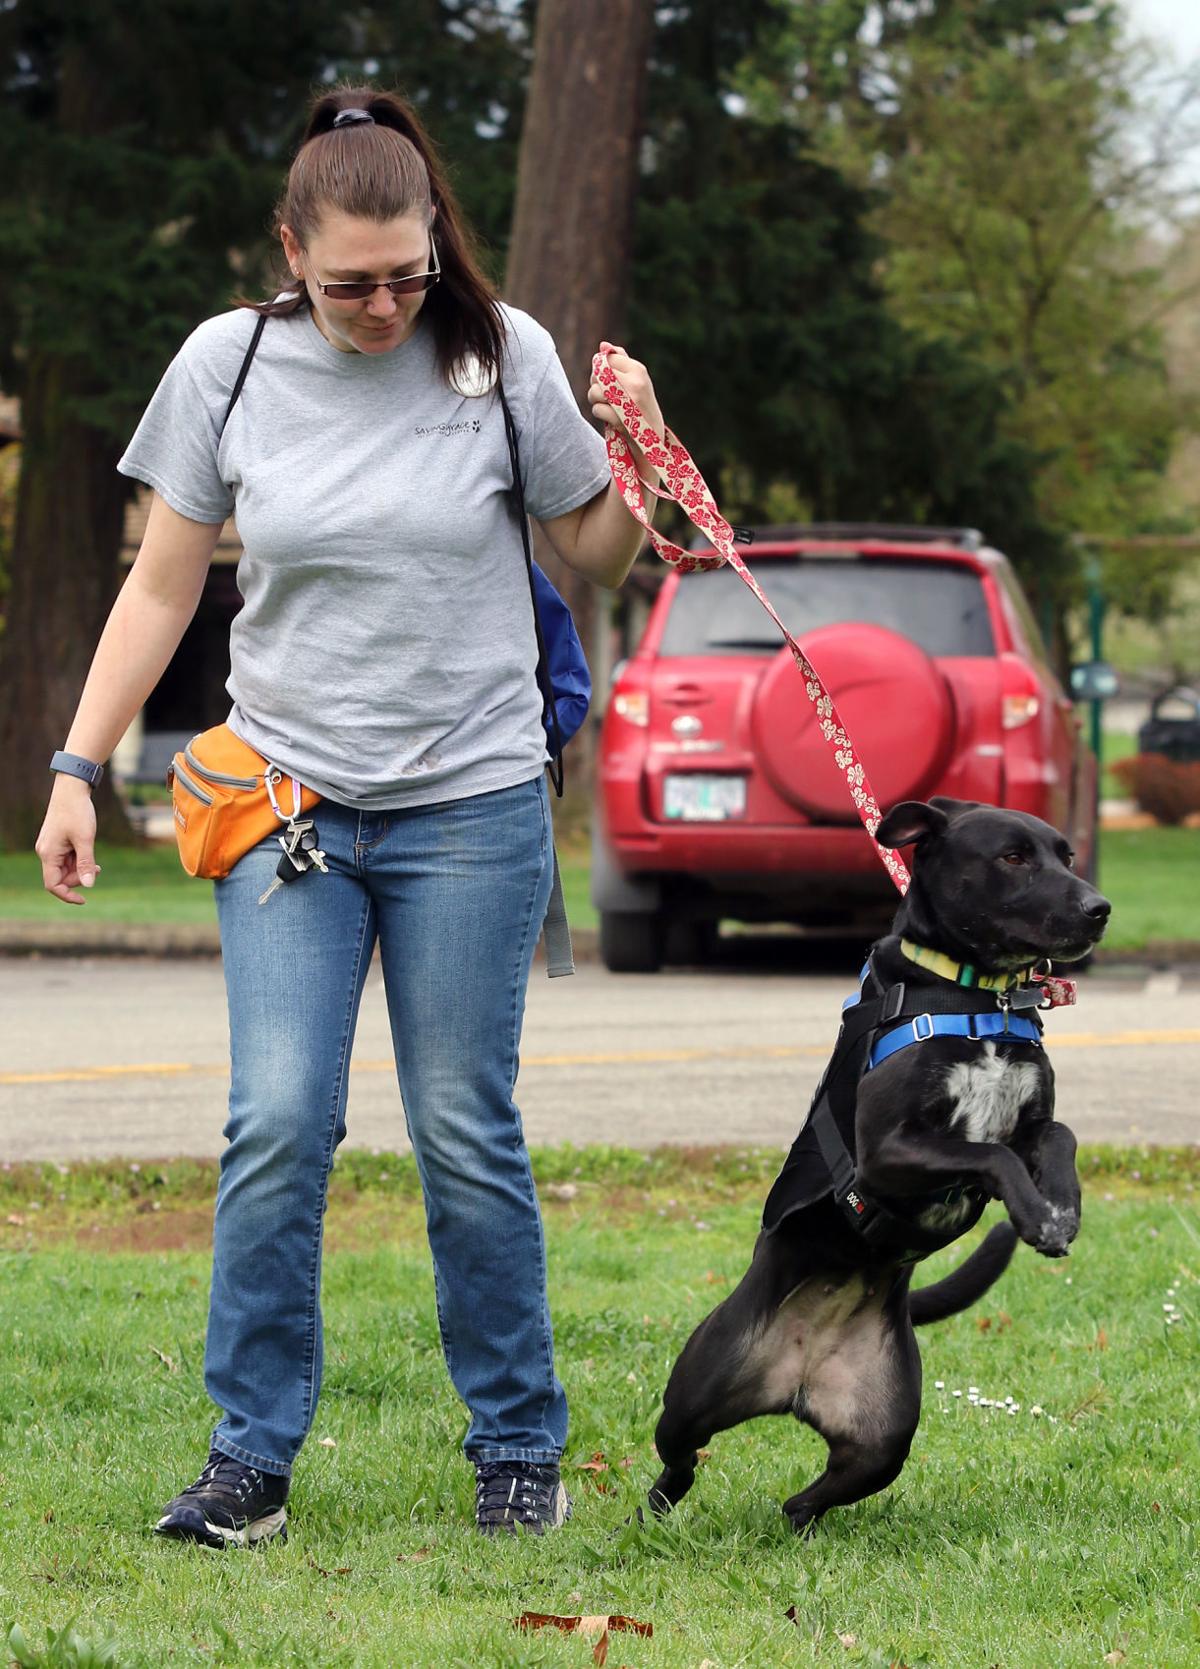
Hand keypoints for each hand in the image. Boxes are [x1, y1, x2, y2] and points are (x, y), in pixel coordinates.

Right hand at [35, 781, 100, 904]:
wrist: (72, 788)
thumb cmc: (77, 812)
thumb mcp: (85, 839)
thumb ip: (86, 863)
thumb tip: (89, 886)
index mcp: (48, 854)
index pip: (53, 885)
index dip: (67, 895)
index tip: (84, 899)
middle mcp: (45, 852)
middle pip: (61, 877)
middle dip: (79, 877)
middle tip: (97, 868)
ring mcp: (50, 847)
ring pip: (65, 868)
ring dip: (80, 868)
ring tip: (94, 858)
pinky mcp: (57, 841)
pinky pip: (67, 858)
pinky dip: (78, 859)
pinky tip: (89, 852)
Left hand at [588, 343, 664, 476]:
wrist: (653, 438)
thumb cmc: (641, 406)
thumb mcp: (636, 381)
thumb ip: (621, 362)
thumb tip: (603, 345)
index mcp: (639, 370)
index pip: (606, 359)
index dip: (600, 368)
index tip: (606, 379)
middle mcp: (634, 383)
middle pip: (598, 374)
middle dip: (595, 384)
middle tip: (605, 394)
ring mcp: (628, 402)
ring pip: (594, 391)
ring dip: (595, 400)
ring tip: (608, 405)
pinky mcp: (621, 419)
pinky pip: (596, 409)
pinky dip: (600, 414)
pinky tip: (610, 417)